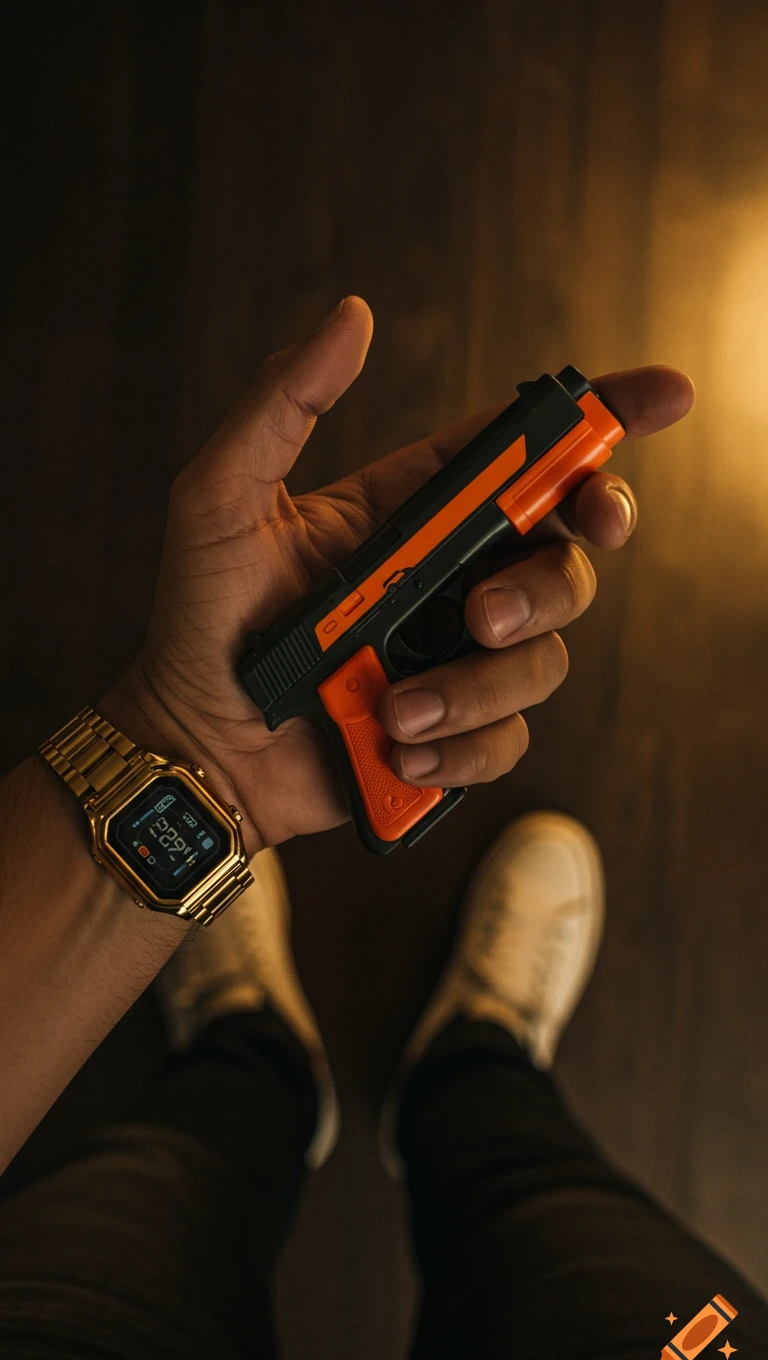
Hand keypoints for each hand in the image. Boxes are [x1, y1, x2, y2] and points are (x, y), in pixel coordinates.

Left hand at [101, 297, 693, 852]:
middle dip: (554, 577)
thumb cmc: (205, 620)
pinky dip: (458, 746)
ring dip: (474, 686)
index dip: (601, 423)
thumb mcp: (222, 497)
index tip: (665, 397)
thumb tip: (350, 317)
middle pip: (566, 553)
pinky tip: (397, 747)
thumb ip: (282, 406)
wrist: (197, 744)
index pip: (522, 454)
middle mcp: (452, 578)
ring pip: (544, 657)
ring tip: (394, 707)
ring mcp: (459, 654)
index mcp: (415, 512)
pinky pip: (510, 737)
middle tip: (487, 612)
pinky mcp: (457, 729)